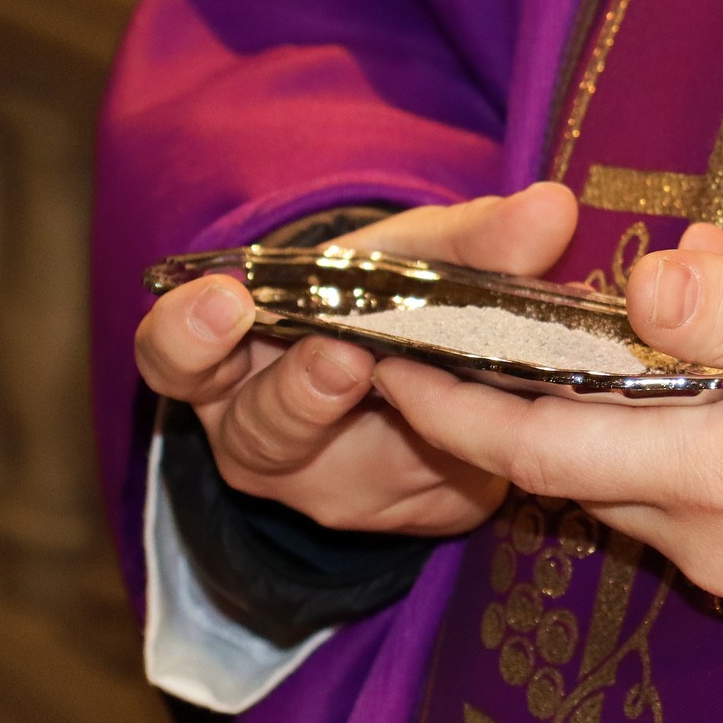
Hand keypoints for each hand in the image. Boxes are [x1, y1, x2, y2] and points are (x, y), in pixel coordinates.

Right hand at [133, 183, 577, 533]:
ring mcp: (333, 486)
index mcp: (230, 357)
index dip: (185, 334)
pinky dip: (470, 457)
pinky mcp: (407, 515)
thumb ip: (471, 238)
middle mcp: (263, 435)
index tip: (222, 299)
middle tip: (343, 358)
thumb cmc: (391, 298)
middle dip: (301, 394)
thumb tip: (550, 207)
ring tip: (432, 395)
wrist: (440, 377)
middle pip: (261, 430)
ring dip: (400, 436)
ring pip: (348, 476)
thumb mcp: (415, 255)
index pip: (172, 356)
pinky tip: (501, 433)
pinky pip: (435, 494)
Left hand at [373, 229, 722, 646]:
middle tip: (561, 286)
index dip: (445, 406)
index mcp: (715, 477)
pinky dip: (692, 423)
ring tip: (707, 283)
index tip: (383, 356)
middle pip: (575, 467)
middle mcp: (712, 542)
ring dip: (634, 389)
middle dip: (544, 378)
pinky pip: (703, 496)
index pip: (529, 453)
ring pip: (644, 475)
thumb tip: (634, 285)